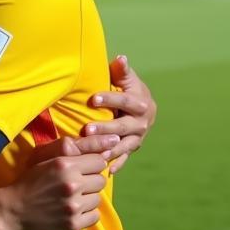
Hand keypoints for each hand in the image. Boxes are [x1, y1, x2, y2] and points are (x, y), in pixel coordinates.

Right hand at [0, 136, 108, 229]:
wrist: (11, 210)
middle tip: (77, 187)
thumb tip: (100, 157)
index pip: (99, 161)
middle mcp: (72, 184)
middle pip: (101, 180)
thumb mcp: (45, 161)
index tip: (84, 171)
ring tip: (73, 200)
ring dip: (88, 199)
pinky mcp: (74, 224)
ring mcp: (74, 206)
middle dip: (91, 182)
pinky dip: (86, 215)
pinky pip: (95, 216)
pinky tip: (73, 212)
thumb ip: (70, 157)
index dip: (92, 166)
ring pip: (98, 199)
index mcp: (64, 165)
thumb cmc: (28, 183)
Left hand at [84, 55, 157, 173]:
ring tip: (97, 153)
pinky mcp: (132, 148)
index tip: (92, 99)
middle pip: (124, 126)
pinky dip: (117, 164)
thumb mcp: (126, 78)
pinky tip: (107, 171)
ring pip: (124, 145)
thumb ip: (121, 71)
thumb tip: (120, 58)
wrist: (143, 107)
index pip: (126, 101)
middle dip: (105, 128)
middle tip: (86, 130)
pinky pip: (125, 158)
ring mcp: (138, 137)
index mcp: (141, 103)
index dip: (110, 99)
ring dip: (110, 149)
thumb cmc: (128, 88)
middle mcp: (142, 122)